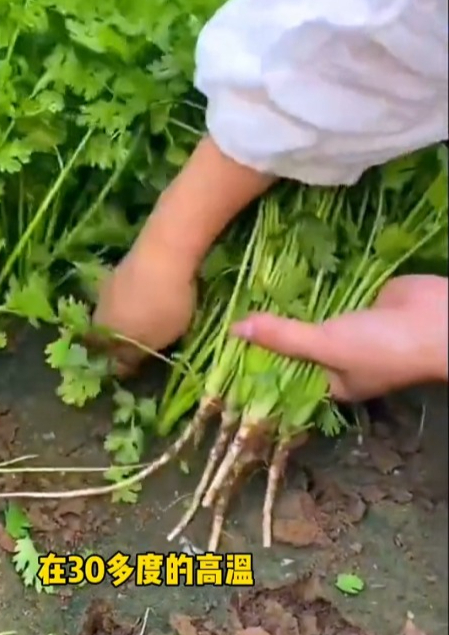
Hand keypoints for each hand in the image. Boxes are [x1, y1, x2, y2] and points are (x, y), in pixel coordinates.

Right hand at [91, 241, 196, 376]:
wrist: (165, 252)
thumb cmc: (162, 306)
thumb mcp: (153, 342)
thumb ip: (133, 357)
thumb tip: (119, 368)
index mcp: (102, 329)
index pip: (100, 350)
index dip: (113, 358)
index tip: (129, 363)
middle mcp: (99, 306)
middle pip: (106, 327)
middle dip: (121, 336)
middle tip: (143, 341)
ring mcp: (110, 283)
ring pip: (117, 307)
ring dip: (131, 314)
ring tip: (154, 317)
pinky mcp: (125, 264)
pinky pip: (129, 290)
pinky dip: (139, 296)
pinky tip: (156, 295)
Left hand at [231, 275, 447, 401]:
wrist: (439, 319)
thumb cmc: (382, 346)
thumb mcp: (326, 346)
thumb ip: (282, 338)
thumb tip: (234, 331)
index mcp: (331, 382)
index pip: (286, 374)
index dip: (259, 359)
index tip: (226, 341)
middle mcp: (339, 359)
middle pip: (297, 343)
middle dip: (272, 327)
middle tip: (233, 305)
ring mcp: (352, 329)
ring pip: (312, 317)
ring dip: (290, 304)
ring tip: (249, 285)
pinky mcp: (362, 301)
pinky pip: (330, 294)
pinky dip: (313, 286)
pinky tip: (285, 271)